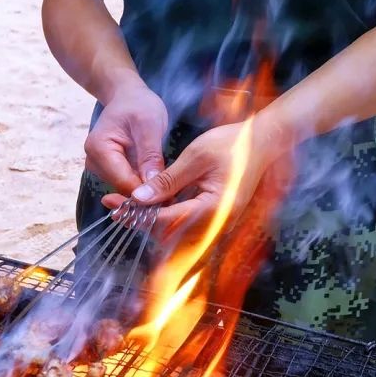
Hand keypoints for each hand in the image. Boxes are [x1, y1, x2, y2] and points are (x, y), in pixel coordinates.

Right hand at [84, 81, 168, 194]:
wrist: (128, 97)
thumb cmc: (138, 105)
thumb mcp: (149, 124)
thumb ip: (150, 156)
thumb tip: (152, 187)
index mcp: (99, 149)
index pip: (123, 183)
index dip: (148, 191)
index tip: (172, 192)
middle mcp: (93, 162)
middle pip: (123, 188)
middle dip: (148, 190)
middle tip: (173, 183)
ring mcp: (99, 168)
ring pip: (126, 189)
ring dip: (146, 187)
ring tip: (165, 176)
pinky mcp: (108, 171)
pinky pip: (127, 184)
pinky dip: (142, 182)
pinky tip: (155, 174)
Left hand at [105, 113, 294, 240]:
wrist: (263, 142)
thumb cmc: (233, 144)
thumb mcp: (195, 157)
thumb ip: (167, 181)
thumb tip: (138, 199)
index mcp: (213, 210)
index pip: (165, 221)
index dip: (135, 213)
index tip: (111, 202)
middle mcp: (216, 225)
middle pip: (167, 233)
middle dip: (138, 220)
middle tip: (112, 203)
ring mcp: (216, 225)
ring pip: (174, 233)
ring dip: (148, 220)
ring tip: (123, 204)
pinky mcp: (214, 220)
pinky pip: (184, 226)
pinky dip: (163, 217)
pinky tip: (146, 204)